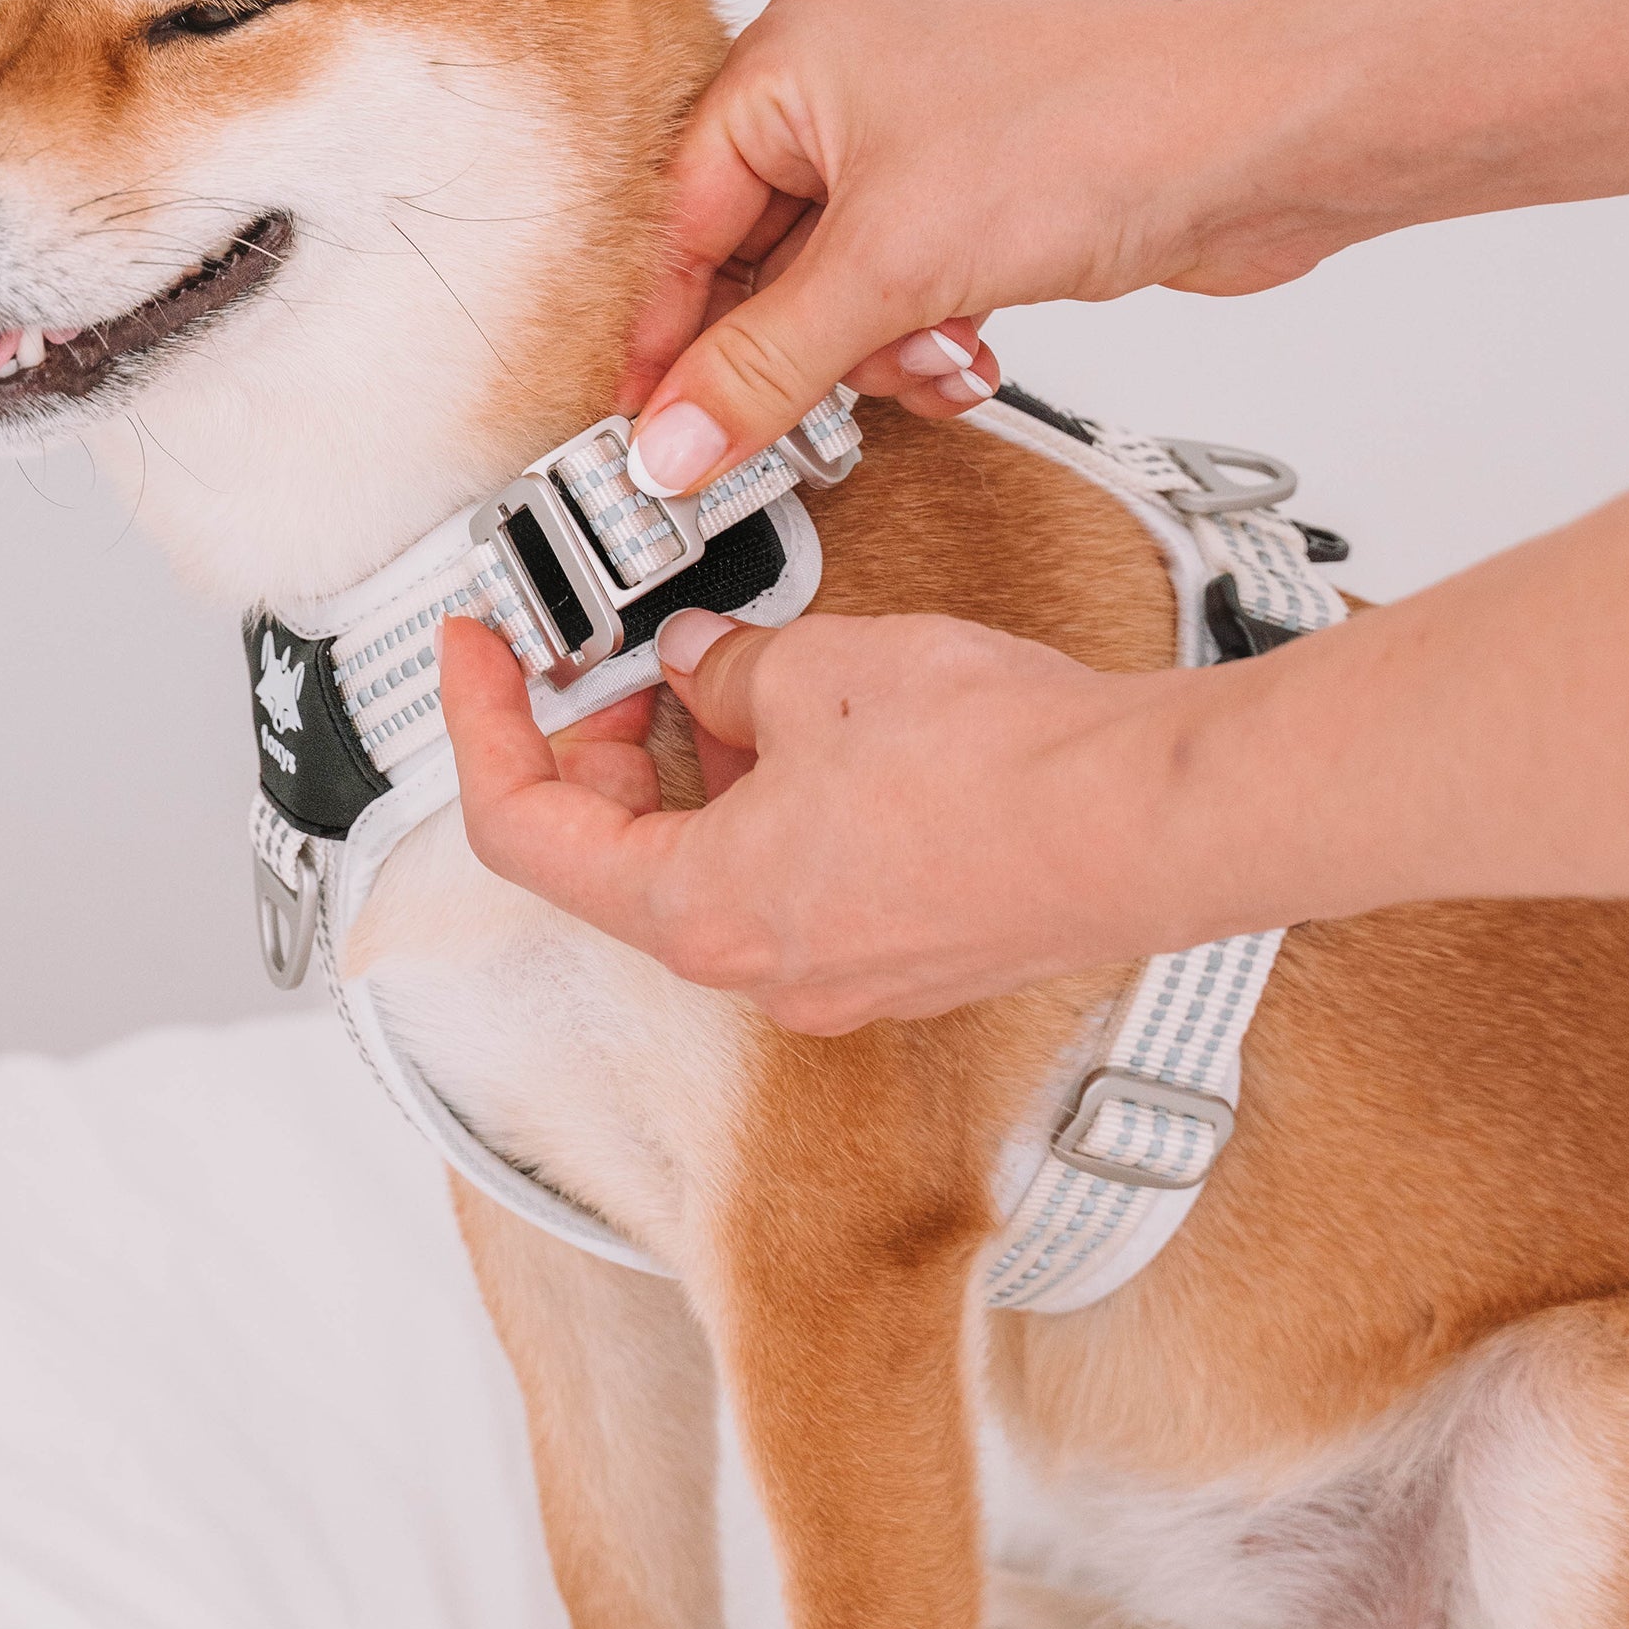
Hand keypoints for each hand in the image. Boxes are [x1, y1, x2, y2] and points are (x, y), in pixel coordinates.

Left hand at [439, 605, 1220, 1033]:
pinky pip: (790, 878)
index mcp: (703, 912)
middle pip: (613, 857)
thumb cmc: (1006, 774)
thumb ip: (728, 670)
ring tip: (726, 668)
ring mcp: (836, 972)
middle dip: (595, 743)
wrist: (1154, 823)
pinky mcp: (901, 953)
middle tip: (605, 656)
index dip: (481, 730)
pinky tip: (812, 722)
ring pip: (706, 866)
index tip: (475, 659)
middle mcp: (761, 968)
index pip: (525, 831)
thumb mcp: (818, 671)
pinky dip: (767, 800)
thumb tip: (702, 669)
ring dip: (688, 767)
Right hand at [621, 0, 1628, 498]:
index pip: (683, 217)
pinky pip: (906, 289)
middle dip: (804, 348)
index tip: (655, 429)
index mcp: (795, 57)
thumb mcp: (891, 269)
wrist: (1263, 142)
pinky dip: (927, 336)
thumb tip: (671, 440)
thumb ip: (764, 368)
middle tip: (799, 420)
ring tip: (937, 358)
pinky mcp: (982, 193)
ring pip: (837, 289)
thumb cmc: (1099, 130)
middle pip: (760, 260)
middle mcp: (848, 86)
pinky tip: (973, 351)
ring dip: (878, 352)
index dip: (671, 334)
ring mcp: (921, 139)